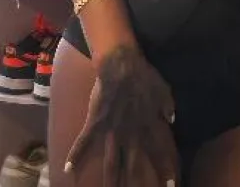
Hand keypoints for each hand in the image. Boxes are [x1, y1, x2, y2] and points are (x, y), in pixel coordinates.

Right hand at [65, 45, 178, 186]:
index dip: (165, 170)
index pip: (159, 153)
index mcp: (148, 126)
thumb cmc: (145, 76)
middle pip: (132, 164)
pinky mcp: (96, 124)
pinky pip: (84, 142)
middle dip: (134, 183)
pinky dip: (75, 156)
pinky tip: (67, 170)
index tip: (171, 185)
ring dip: (110, 179)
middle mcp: (131, 133)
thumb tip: (172, 120)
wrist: (122, 66)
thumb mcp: (164, 90)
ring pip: (111, 161)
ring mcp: (112, 130)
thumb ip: (168, 107)